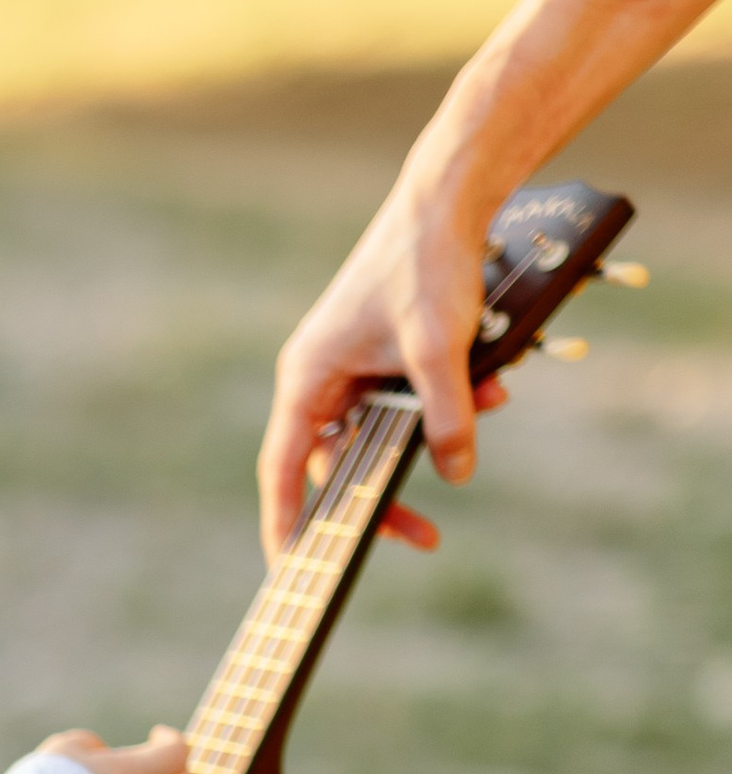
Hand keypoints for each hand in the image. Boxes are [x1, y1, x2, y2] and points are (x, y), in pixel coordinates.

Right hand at [253, 178, 507, 563]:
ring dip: (428, 441)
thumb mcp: (442, 350)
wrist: (446, 202)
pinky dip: (442, 409)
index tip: (291, 572)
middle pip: (339, 465)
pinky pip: (404, 404)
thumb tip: (456, 473)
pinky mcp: (380, 358)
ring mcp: (349, 368)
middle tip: (423, 538)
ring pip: (378, 435)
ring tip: (477, 433)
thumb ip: (448, 419)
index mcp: (307, 378)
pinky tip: (490, 392)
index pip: (284, 470)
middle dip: (385, 497)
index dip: (285, 525)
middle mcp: (319, 379)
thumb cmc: (426, 264)